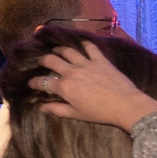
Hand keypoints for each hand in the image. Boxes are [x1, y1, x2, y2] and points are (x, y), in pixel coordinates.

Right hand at [30, 42, 156, 129]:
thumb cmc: (100, 113)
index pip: (43, 82)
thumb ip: (58, 109)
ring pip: (67, 51)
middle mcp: (72, 72)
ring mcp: (86, 64)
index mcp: (64, 87)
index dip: (34, 82)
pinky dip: (84, 43)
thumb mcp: (77, 114)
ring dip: (59, 49)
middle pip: (51, 60)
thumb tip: (42, 107)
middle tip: (41, 61)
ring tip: (55, 49)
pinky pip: (90, 47)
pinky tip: (81, 43)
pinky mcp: (101, 60)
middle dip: (43, 60)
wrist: (125, 105)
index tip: (31, 82)